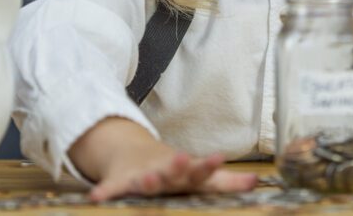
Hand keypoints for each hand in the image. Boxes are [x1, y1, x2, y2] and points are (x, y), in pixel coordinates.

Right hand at [90, 148, 257, 200]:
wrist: (136, 154)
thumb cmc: (177, 171)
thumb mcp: (201, 177)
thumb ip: (227, 182)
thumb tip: (256, 182)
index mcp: (186, 172)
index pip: (200, 169)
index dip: (208, 165)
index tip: (217, 158)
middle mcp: (165, 171)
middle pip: (172, 170)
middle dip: (177, 167)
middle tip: (183, 160)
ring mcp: (142, 175)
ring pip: (144, 179)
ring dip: (146, 180)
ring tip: (147, 180)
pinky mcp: (121, 181)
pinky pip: (112, 188)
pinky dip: (104, 192)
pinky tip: (96, 199)